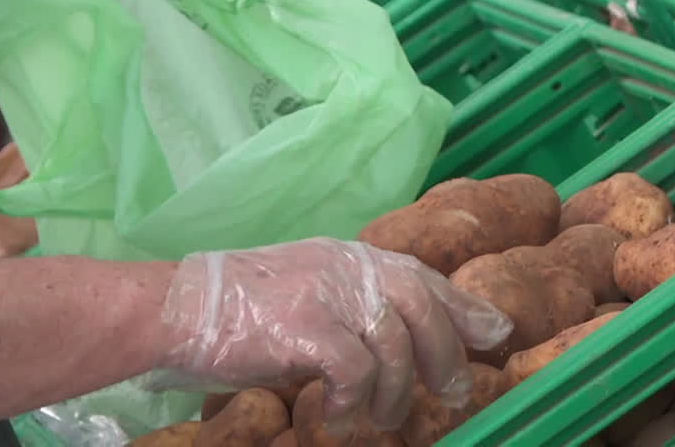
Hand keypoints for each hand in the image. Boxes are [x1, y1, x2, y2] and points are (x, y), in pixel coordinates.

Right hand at [160, 238, 511, 431]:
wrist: (178, 307)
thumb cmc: (239, 310)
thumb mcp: (307, 291)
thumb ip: (353, 304)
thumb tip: (402, 338)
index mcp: (348, 257)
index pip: (422, 275)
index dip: (464, 305)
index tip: (496, 333)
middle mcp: (344, 266)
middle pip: (422, 303)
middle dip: (446, 352)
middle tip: (454, 392)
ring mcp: (325, 292)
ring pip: (395, 343)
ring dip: (397, 391)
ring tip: (382, 418)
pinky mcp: (303, 325)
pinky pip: (355, 368)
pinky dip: (356, 399)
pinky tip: (342, 416)